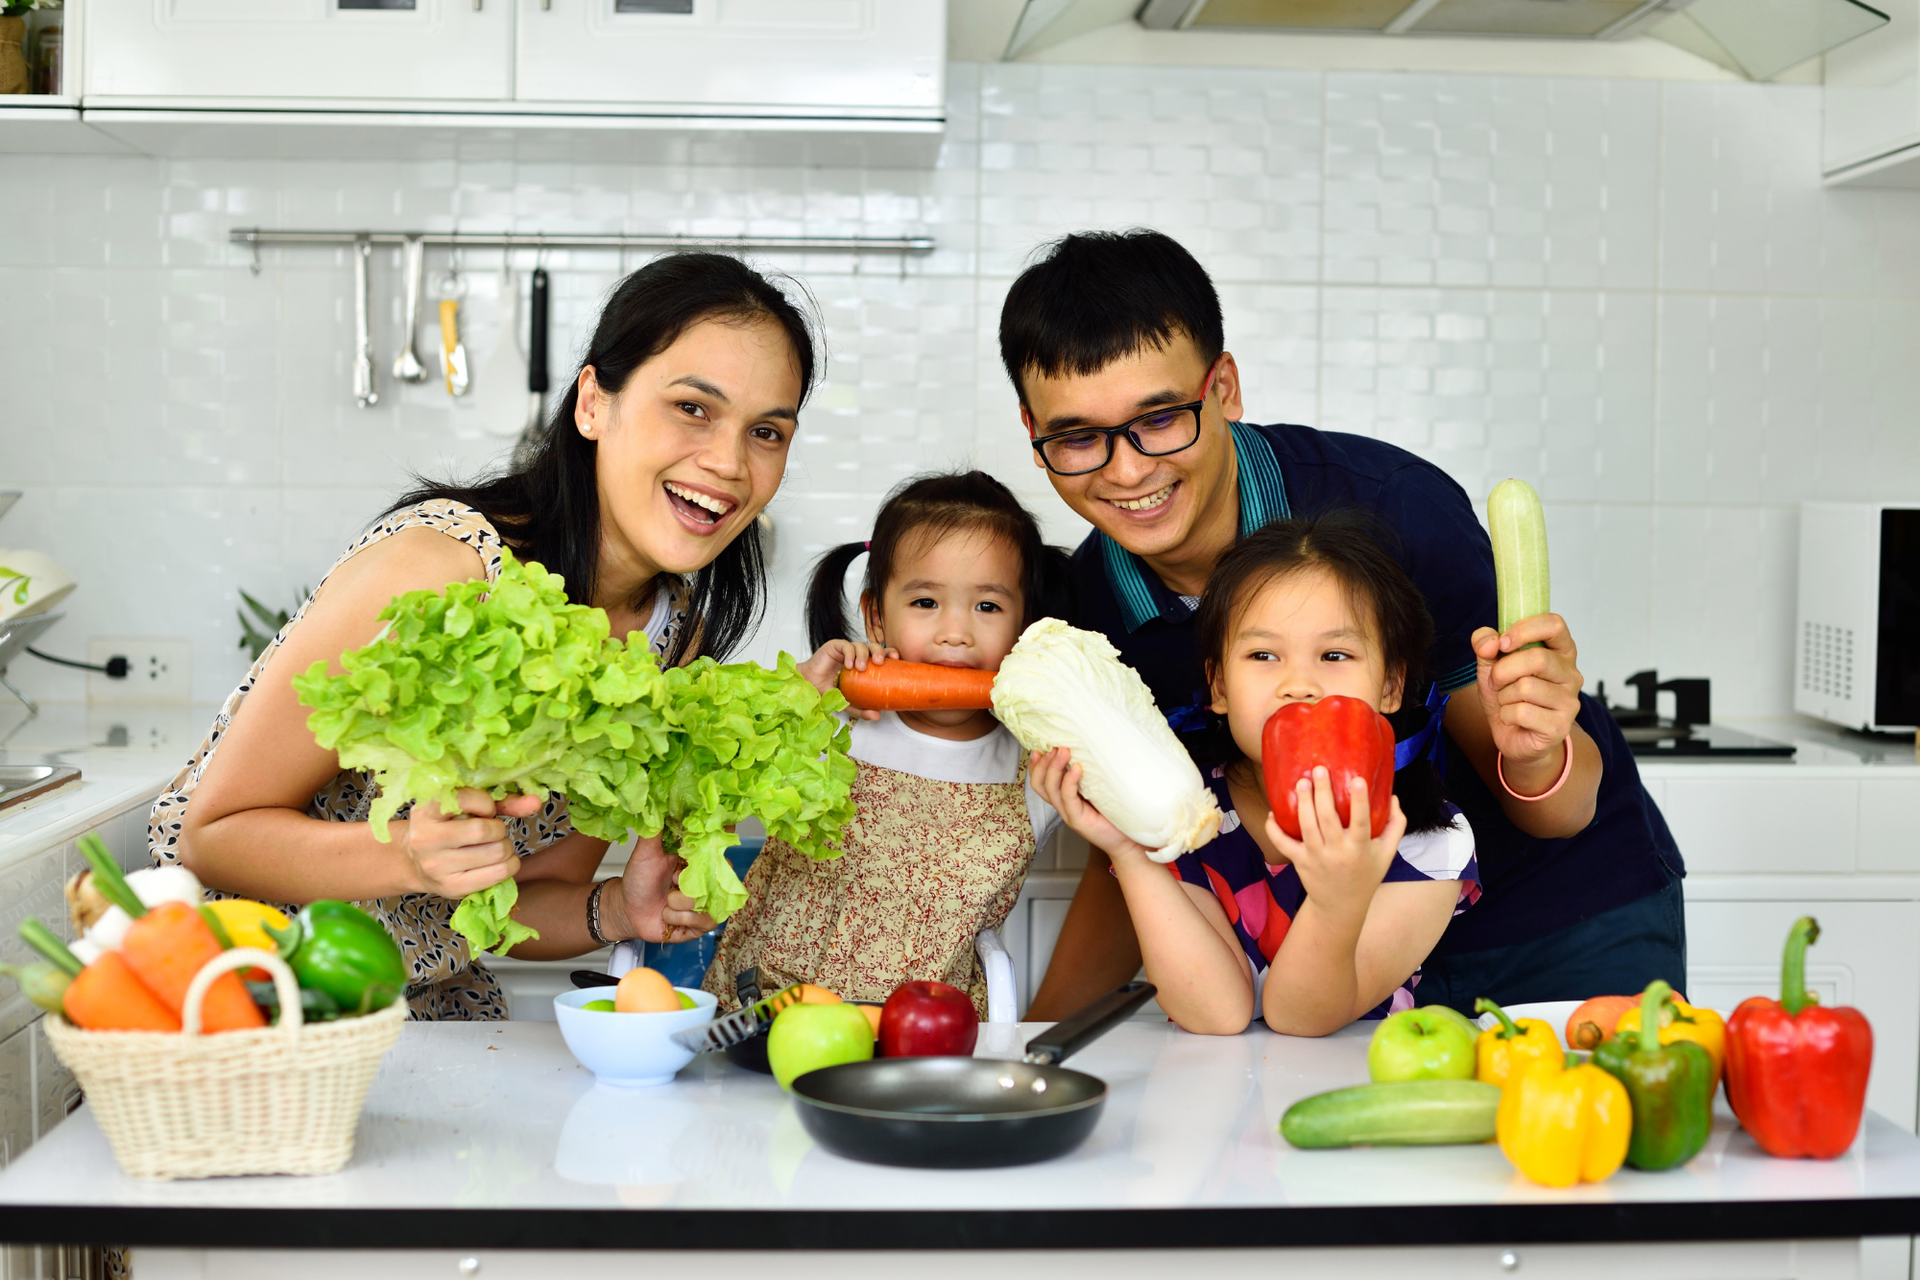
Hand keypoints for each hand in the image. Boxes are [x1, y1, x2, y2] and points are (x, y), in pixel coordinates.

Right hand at [402, 788, 541, 897]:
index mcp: (426, 811)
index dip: (485, 803)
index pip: (465, 799)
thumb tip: (535, 802)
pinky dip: (510, 865)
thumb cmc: (447, 827)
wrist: (415, 861)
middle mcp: (426, 839)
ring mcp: (436, 866)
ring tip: (495, 845)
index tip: (484, 810)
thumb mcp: (465, 807)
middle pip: (484, 831)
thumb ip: (501, 801)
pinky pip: (498, 874)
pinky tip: (500, 860)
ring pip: (496, 853)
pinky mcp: (451, 887)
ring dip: (506, 846)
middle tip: (493, 831)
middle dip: (498, 829)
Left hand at [616, 833, 716, 943]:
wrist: (629, 911)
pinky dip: (680, 918)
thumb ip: (654, 830)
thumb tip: (658, 805)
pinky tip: (669, 915)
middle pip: (720, 874)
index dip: (718, 843)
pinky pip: (704, 919)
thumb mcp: (645, 853)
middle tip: (672, 880)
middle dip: (689, 880)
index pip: (722, 841)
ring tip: (667, 900)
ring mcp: (711, 899)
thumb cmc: (639, 881)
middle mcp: (710, 876)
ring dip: (679, 903)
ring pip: (709, 899)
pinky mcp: (706, 921)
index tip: (704, 848)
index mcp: (699, 854)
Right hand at [797, 638, 897, 720]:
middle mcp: (857, 655)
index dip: (890, 654)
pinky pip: (846, 646)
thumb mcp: (848, 702)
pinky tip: (848, 665)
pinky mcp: (835, 646)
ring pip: (861, 645)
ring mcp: (846, 650)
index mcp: (864, 664)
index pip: (881, 655)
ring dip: (863, 655)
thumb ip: (861, 708)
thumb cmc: (829, 692)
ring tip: (860, 668)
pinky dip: (850, 654)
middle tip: (880, 663)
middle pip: (874, 647)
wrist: (809, 687)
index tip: (897, 658)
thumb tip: (877, 716)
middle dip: (880, 651)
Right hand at [1028, 748, 1153, 863]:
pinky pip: (1068, 799)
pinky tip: (1077, 768)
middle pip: (1040, 784)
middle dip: (1043, 764)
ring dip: (1054, 768)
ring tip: (1064, 751)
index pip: (1040, 782)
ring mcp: (1069, 814)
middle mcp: (1063, 806)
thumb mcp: (1100, 789)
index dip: (1035, 766)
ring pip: (1050, 790)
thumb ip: (1092, 774)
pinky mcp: (1078, 821)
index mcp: (1065, 798)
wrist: (1128, 841)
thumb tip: (1092, 746)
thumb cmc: (1116, 814)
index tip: (1039, 748)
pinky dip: (1070, 782)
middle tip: (1055, 747)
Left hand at [1264, 770, 1405, 925]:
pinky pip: (1283, 844)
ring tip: (1301, 781)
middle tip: (1319, 769)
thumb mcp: (1387, 853)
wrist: (1341, 906)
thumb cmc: (1366, 873)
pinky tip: (1273, 812)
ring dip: (1303, 803)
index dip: (1360, 802)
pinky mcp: (1299, 861)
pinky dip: (1274, 829)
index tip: (1358, 779)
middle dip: (1322, 793)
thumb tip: (1392, 796)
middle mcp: (1337, 852)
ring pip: (1306, 827)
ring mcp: (1316, 857)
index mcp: (1360, 849)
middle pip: (1327, 820)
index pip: (1361, 823)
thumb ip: (1395, 824)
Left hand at [1470, 613, 1583, 768]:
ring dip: (1504, 695)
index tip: (1503, 643)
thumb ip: (1485, 644)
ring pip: (1526, 687)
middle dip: (1503, 670)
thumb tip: (1489, 643)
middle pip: (1537, 658)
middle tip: (1496, 682)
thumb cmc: (1508, 696)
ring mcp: (1570, 701)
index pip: (1554, 624)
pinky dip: (1506, 715)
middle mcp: (1571, 674)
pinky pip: (1522, 712)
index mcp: (1560, 652)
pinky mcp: (1560, 725)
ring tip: (1507, 702)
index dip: (1525, 629)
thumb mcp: (1491, 665)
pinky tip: (1512, 719)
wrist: (1514, 737)